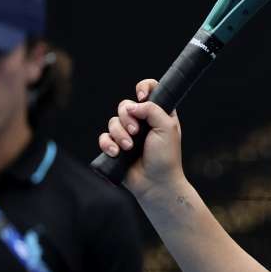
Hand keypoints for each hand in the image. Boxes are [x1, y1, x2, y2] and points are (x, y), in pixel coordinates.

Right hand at [98, 79, 186, 199]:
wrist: (156, 183)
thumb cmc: (166, 156)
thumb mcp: (166, 127)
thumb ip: (152, 109)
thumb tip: (133, 105)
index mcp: (158, 113)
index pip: (149, 89)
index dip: (143, 88)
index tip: (141, 98)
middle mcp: (142, 121)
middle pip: (125, 105)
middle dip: (127, 118)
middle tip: (136, 132)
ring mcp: (128, 134)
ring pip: (113, 122)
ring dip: (119, 134)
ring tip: (128, 148)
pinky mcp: (116, 147)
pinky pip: (104, 137)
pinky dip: (108, 144)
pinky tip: (116, 153)